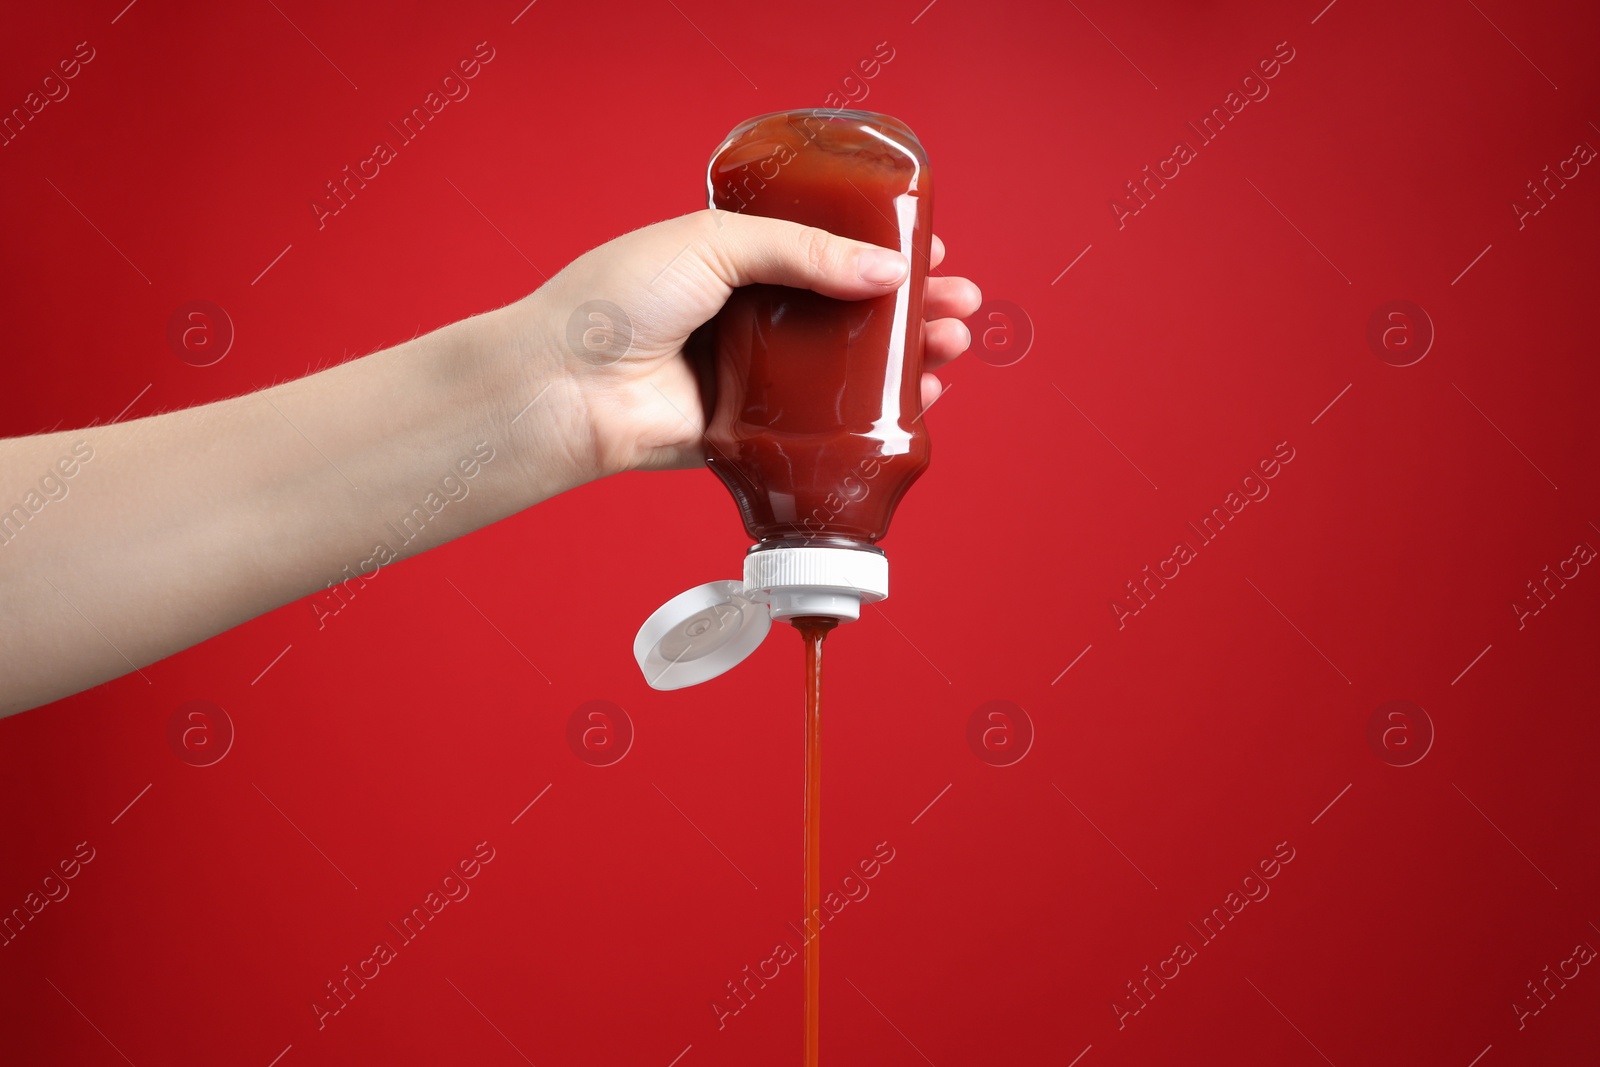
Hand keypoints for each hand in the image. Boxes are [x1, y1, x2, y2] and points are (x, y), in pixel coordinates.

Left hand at [505, 210, 982, 476]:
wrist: (565, 385)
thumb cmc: (615, 300)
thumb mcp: (714, 244)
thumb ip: (802, 252)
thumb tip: (885, 272)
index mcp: (735, 260)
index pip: (826, 250)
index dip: (881, 252)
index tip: (930, 251)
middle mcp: (748, 318)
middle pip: (849, 312)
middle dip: (911, 307)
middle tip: (957, 303)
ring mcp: (753, 377)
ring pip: (846, 369)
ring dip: (905, 357)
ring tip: (949, 345)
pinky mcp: (753, 432)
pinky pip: (824, 425)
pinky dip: (873, 415)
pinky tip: (916, 400)